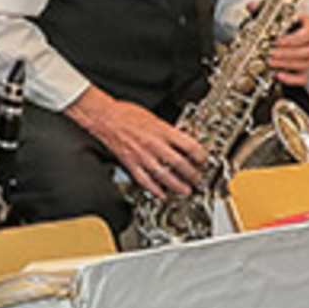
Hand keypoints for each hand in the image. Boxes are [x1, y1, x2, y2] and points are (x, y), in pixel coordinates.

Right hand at [72, 89, 212, 198]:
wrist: (105, 117)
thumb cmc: (126, 113)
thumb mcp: (154, 117)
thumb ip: (168, 131)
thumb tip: (181, 140)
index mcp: (162, 131)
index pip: (189, 146)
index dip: (200, 155)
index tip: (203, 160)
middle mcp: (154, 145)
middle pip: (180, 163)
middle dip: (192, 174)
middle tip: (198, 179)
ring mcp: (142, 156)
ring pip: (164, 175)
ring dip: (177, 185)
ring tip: (185, 190)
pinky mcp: (130, 163)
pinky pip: (144, 180)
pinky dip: (154, 189)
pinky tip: (161, 194)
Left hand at [267, 10, 308, 87]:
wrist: (278, 34)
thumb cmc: (279, 22)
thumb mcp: (271, 12)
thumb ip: (262, 8)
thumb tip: (252, 6)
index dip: (293, 39)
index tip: (277, 41)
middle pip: (308, 50)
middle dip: (287, 53)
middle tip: (270, 53)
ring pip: (305, 63)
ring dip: (286, 63)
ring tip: (269, 62)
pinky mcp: (304, 70)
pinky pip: (303, 78)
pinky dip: (292, 79)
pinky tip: (278, 75)